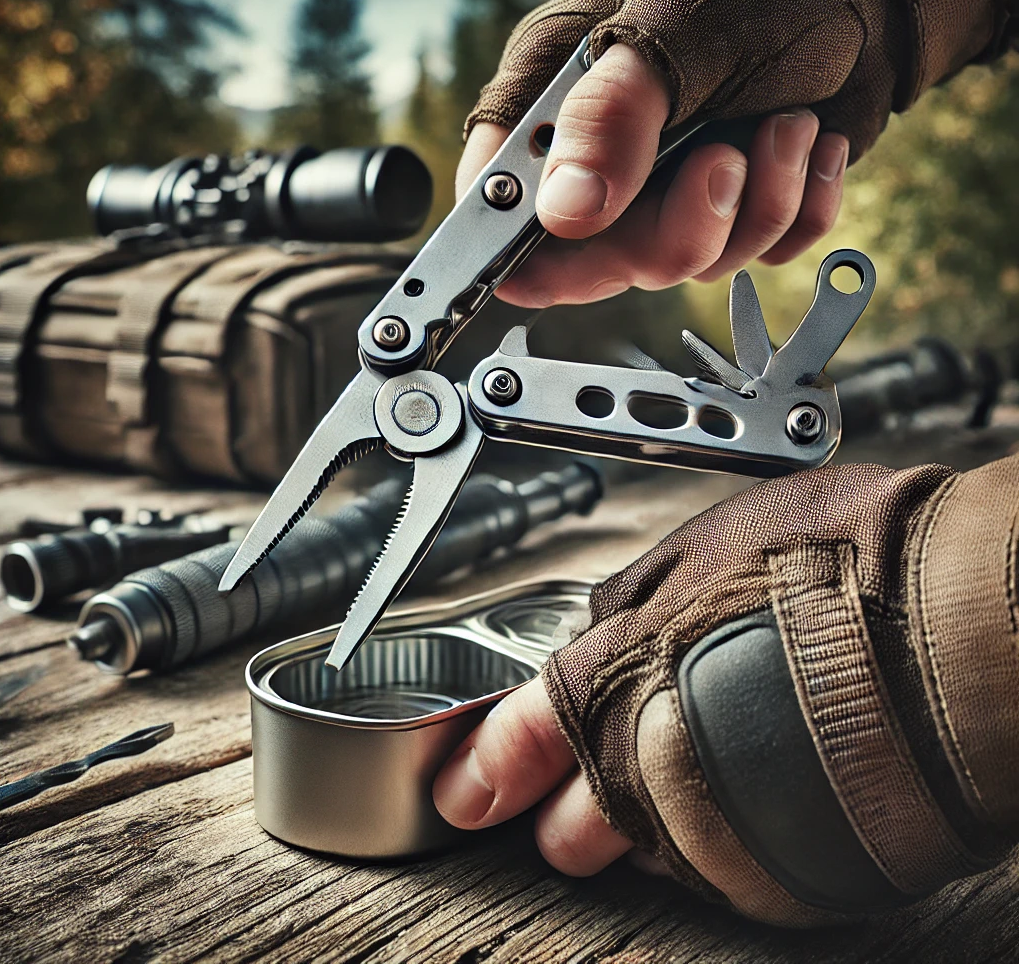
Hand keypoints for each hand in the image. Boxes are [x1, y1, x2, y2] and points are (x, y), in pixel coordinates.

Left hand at [435, 456, 1018, 925]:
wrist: (947, 627)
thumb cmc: (834, 565)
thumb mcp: (709, 544)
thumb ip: (644, 596)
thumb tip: (609, 620)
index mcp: (622, 666)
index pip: (529, 729)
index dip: (494, 761)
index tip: (469, 790)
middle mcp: (656, 751)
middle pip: (581, 814)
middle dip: (571, 815)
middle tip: (566, 817)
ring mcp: (720, 818)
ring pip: (651, 851)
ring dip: (650, 830)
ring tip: (683, 796)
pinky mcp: (786, 870)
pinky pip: (729, 873)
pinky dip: (724, 848)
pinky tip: (747, 809)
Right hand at [456, 44, 848, 307]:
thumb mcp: (676, 30)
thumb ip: (612, 117)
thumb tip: (565, 214)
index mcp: (553, 103)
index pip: (498, 203)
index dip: (521, 244)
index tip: (589, 235)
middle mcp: (597, 160)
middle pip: (594, 263)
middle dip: (676, 227)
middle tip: (723, 159)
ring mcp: (659, 195)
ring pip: (681, 267)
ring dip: (753, 207)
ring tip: (783, 126)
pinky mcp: (723, 214)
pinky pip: (752, 260)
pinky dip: (794, 212)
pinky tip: (806, 146)